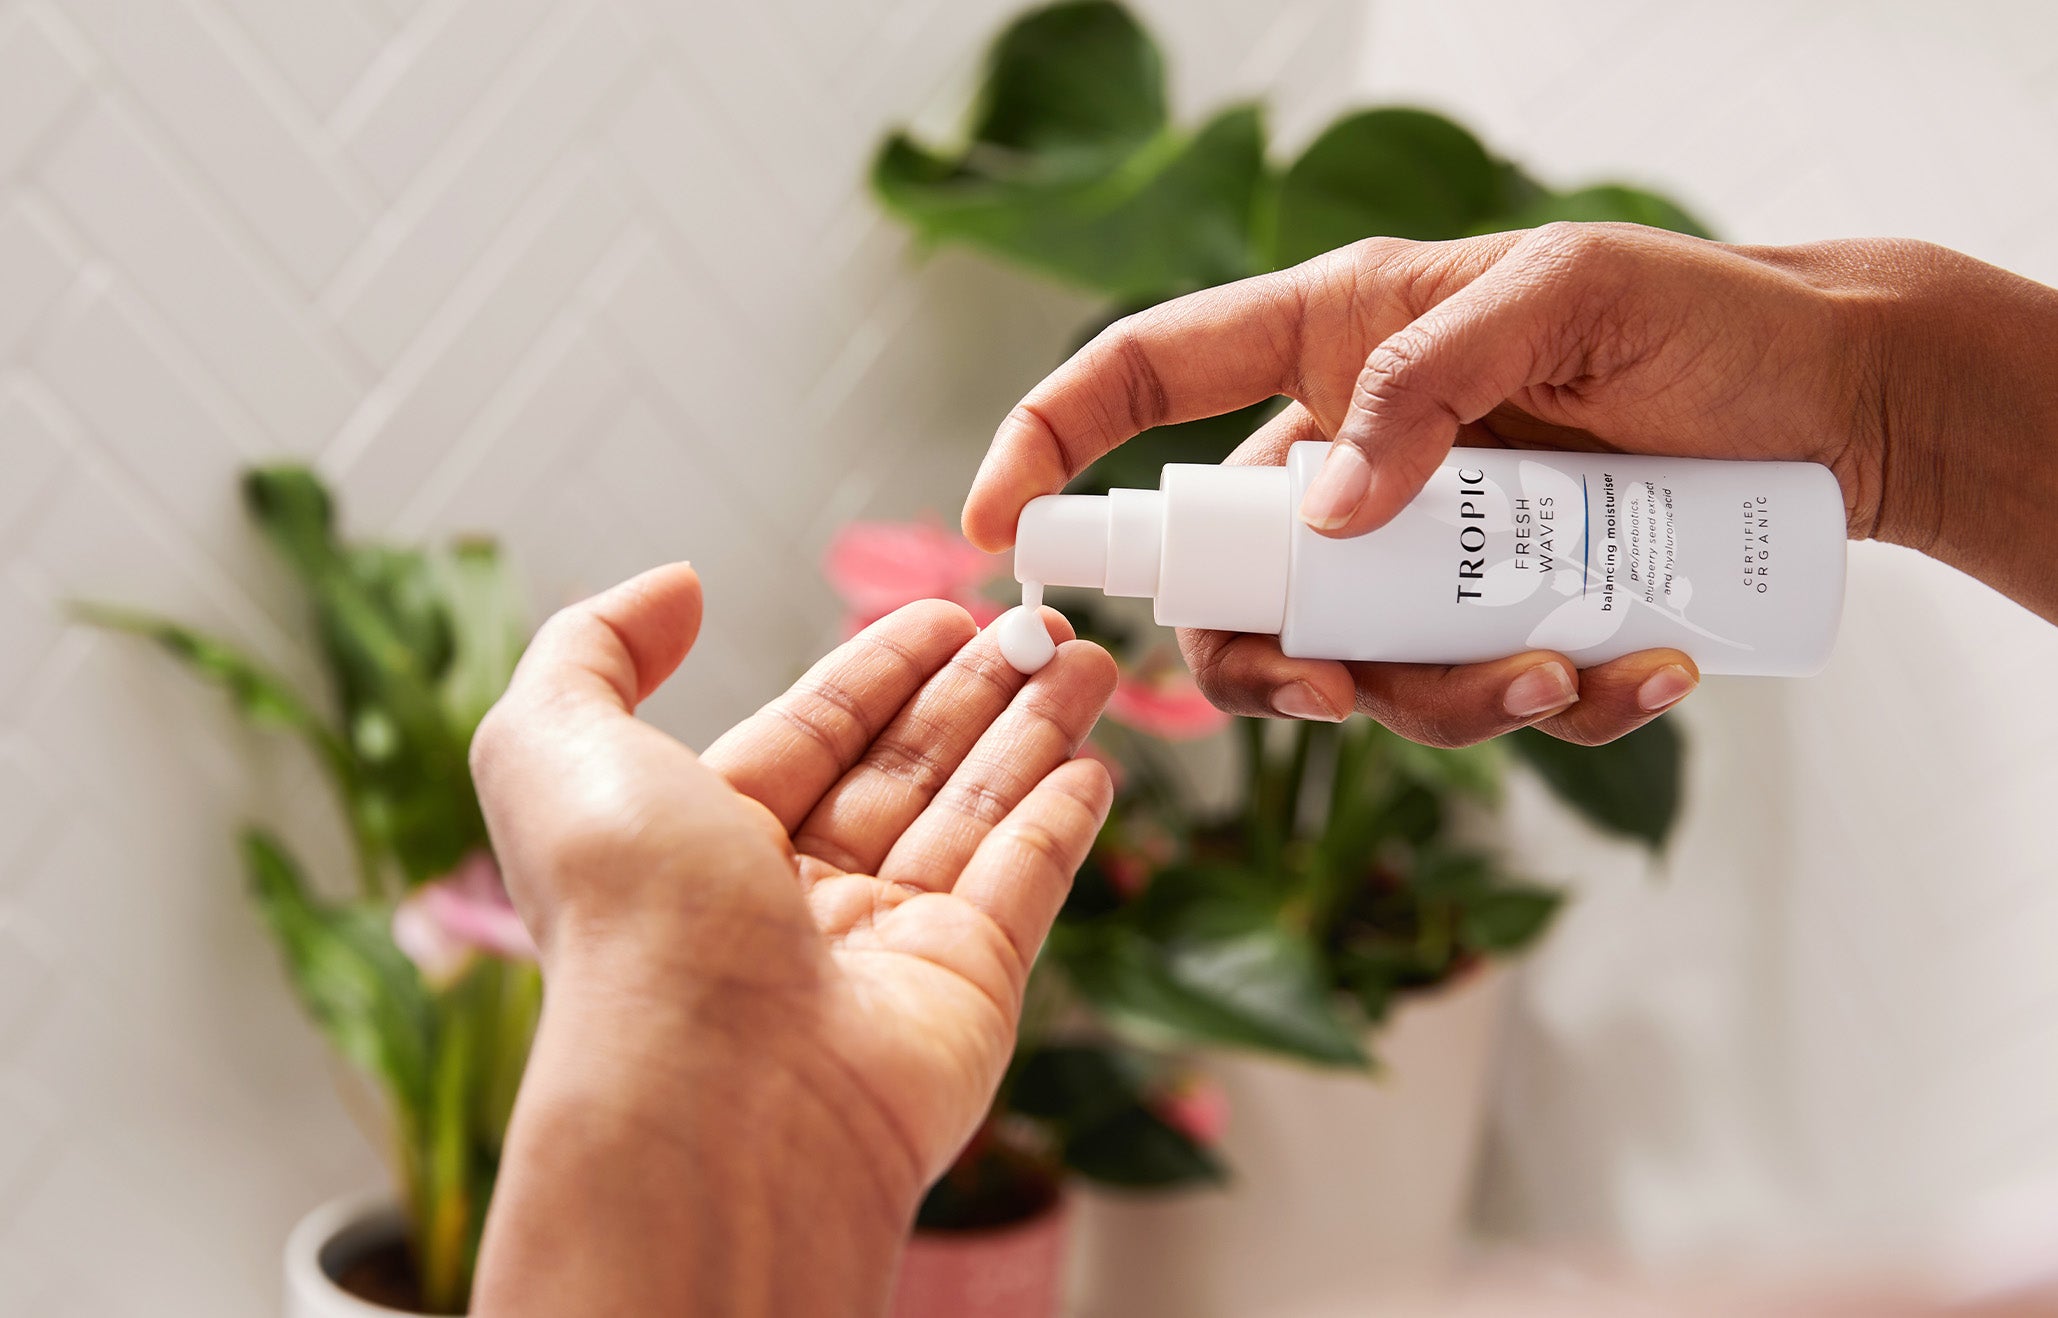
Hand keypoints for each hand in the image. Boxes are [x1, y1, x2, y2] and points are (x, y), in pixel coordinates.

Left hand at [468, 564, 1115, 1314]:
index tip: (943, 609)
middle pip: (904, 768)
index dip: (873, 668)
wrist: (718, 1098)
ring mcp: (886, 950)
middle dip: (974, 688)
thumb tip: (675, 587)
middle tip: (1041, 618)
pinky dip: (1061, 822)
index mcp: (699, 846)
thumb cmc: (630, 926)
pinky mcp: (968, 991)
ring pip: (975, 813)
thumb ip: (591, 650)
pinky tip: (1091, 764)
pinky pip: (1023, 885)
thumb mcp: (555, 748)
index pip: (807, 735)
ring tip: (1087, 657)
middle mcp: (793, 902)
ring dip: (1033, 730)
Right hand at [965, 223, 2057, 745]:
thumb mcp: (1564, 295)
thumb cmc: (1698, 315)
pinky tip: (1632, 677)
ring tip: (1555, 676)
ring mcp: (1419, 553)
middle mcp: (1351, 461)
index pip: (1146, 380)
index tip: (995, 530)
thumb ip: (1429, 380)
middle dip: (1262, 662)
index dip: (1050, 446)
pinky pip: (1468, 701)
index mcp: (1330, 345)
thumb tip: (1324, 518)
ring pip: (1349, 670)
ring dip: (1431, 703)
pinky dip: (1539, 714)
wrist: (1833, 404)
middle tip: (1337, 692)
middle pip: (1229, 586)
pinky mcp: (1494, 620)